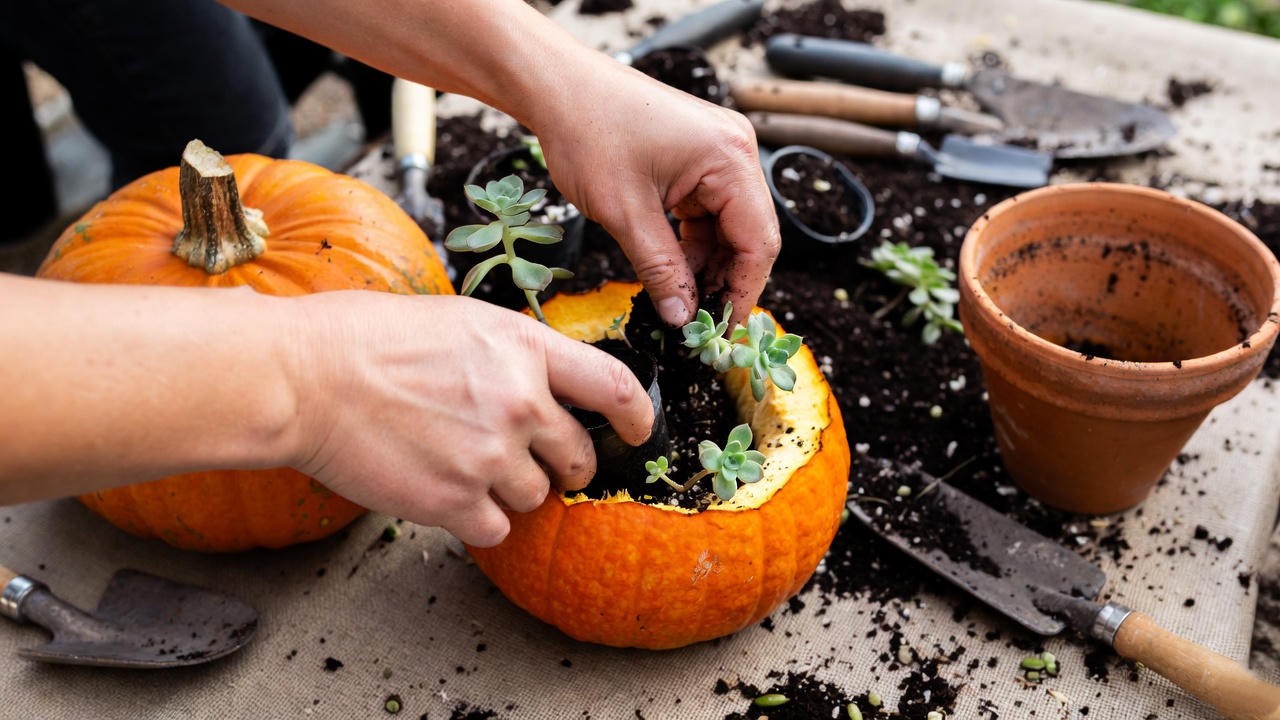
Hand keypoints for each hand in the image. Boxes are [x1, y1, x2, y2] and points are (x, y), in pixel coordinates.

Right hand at [282, 291, 653, 546]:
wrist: (307, 377)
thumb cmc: (367, 339)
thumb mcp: (460, 322)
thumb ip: (513, 356)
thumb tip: (542, 387)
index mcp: (524, 348)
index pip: (614, 386)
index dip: (637, 416)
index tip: (638, 431)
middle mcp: (520, 402)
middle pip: (578, 455)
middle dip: (564, 464)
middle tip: (527, 459)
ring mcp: (491, 455)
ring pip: (537, 496)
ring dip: (509, 489)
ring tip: (460, 463)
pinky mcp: (458, 501)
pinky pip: (498, 529)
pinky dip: (477, 518)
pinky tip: (444, 491)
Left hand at [531, 59, 780, 328]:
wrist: (559, 87)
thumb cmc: (587, 132)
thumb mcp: (624, 213)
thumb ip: (660, 270)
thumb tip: (681, 318)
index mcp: (730, 158)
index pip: (758, 242)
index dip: (742, 292)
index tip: (720, 332)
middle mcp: (735, 151)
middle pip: (749, 236)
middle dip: (724, 282)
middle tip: (698, 326)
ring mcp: (719, 154)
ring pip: (728, 229)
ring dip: (706, 268)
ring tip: (680, 306)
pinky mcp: (698, 161)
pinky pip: (708, 215)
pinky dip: (692, 247)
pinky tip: (674, 275)